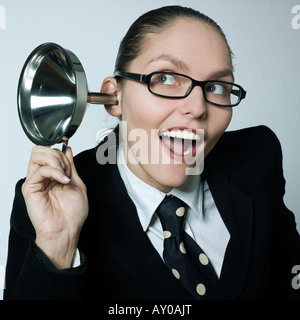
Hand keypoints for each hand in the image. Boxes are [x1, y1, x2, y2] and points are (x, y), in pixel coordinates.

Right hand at [22, 146, 87, 268]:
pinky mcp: (30, 188)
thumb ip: (71, 167)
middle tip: (67, 170)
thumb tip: (68, 151)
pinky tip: (63, 180)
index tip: (71, 164)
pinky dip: (54, 171)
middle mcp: (42, 176)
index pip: (50, 152)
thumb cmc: (72, 213)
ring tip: (64, 174)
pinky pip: (40, 170)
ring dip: (55, 161)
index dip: (62, 153)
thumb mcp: (77, 183)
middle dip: (58, 155)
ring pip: (37, 154)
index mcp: (52, 175)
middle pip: (41, 150)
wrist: (67, 230)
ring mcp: (35, 181)